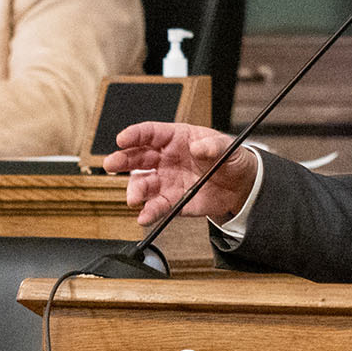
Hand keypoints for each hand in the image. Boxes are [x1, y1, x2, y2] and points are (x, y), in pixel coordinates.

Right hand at [104, 122, 257, 224]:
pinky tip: (144, 217)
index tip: (122, 139)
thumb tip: (198, 148)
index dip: (134, 134)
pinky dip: (150, 212)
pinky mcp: (173, 201)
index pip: (150, 133)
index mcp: (176, 138)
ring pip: (143, 184)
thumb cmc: (229, 159)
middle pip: (138, 157)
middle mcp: (165, 159)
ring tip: (134, 198)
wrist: (240, 186)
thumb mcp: (226, 147)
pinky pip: (157, 206)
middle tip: (111, 165)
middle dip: (122, 160)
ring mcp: (167, 180)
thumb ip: (213, 146)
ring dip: (135, 190)